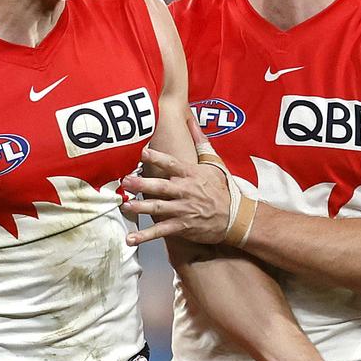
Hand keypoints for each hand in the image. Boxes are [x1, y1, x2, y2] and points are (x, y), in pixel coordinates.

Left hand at [121, 117, 230, 245]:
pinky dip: (146, 235)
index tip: (142, 152)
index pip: (172, 163)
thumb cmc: (222, 189)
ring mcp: (183, 210)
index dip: (157, 157)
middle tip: (126, 181)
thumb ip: (200, 142)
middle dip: (142, 184)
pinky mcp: (182, 226)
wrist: (235, 217)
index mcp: (191, 174)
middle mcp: (185, 191)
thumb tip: (192, 121)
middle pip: (161, 186)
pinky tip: (131, 238)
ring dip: (140, 207)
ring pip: (159, 208)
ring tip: (125, 205)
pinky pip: (161, 231)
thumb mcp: (214, 163)